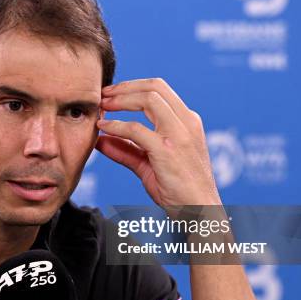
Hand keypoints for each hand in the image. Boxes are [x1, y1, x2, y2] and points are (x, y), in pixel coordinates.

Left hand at [96, 78, 220, 209]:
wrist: (200, 213)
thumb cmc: (178, 190)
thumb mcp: (149, 165)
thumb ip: (126, 150)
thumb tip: (100, 140)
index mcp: (187, 121)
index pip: (159, 89)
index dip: (132, 86)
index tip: (112, 94)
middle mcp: (186, 122)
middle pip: (154, 87)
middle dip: (124, 87)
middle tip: (103, 95)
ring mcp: (179, 135)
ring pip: (148, 100)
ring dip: (120, 100)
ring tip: (102, 107)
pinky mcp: (167, 150)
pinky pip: (136, 129)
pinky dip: (116, 125)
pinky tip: (103, 128)